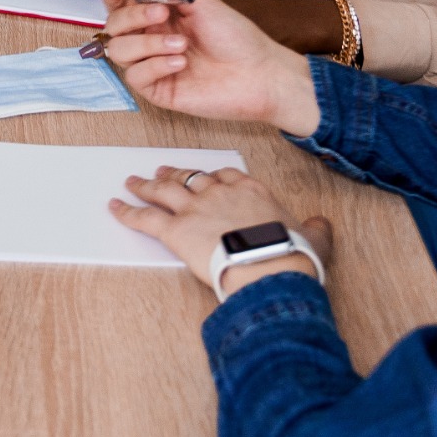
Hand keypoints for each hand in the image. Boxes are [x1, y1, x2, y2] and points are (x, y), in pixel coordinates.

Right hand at [97, 0, 321, 136]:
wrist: (259, 73)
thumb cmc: (235, 36)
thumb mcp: (197, 1)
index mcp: (157, 16)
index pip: (120, 5)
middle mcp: (150, 40)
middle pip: (114, 26)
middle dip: (133, 17)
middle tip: (162, 14)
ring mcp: (152, 66)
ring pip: (119, 51)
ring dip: (147, 44)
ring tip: (182, 45)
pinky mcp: (157, 90)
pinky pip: (134, 77)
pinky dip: (155, 66)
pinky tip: (180, 63)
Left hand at [110, 164, 331, 296]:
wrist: (269, 266)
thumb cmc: (291, 253)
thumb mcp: (312, 236)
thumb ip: (314, 228)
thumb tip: (320, 224)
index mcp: (250, 190)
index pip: (224, 175)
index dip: (210, 176)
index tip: (204, 176)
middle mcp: (218, 193)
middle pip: (190, 178)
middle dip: (174, 173)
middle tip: (161, 170)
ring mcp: (195, 208)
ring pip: (163, 190)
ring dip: (145, 185)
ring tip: (132, 182)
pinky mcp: (176, 229)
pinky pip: (144, 218)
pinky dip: (127, 212)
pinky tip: (115, 207)